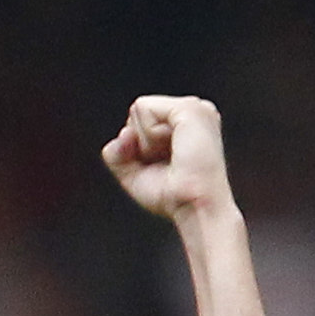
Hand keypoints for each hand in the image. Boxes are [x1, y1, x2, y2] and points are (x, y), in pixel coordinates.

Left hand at [102, 94, 231, 221]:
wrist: (196, 208)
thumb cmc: (176, 198)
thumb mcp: (135, 177)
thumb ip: (117, 156)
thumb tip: (117, 138)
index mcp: (185, 123)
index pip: (141, 120)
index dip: (138, 147)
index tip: (163, 167)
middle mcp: (192, 111)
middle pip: (137, 113)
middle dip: (140, 143)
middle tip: (168, 163)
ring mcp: (193, 107)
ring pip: (139, 109)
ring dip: (146, 142)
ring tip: (173, 157)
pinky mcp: (188, 108)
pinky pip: (143, 109)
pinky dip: (148, 136)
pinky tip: (173, 149)